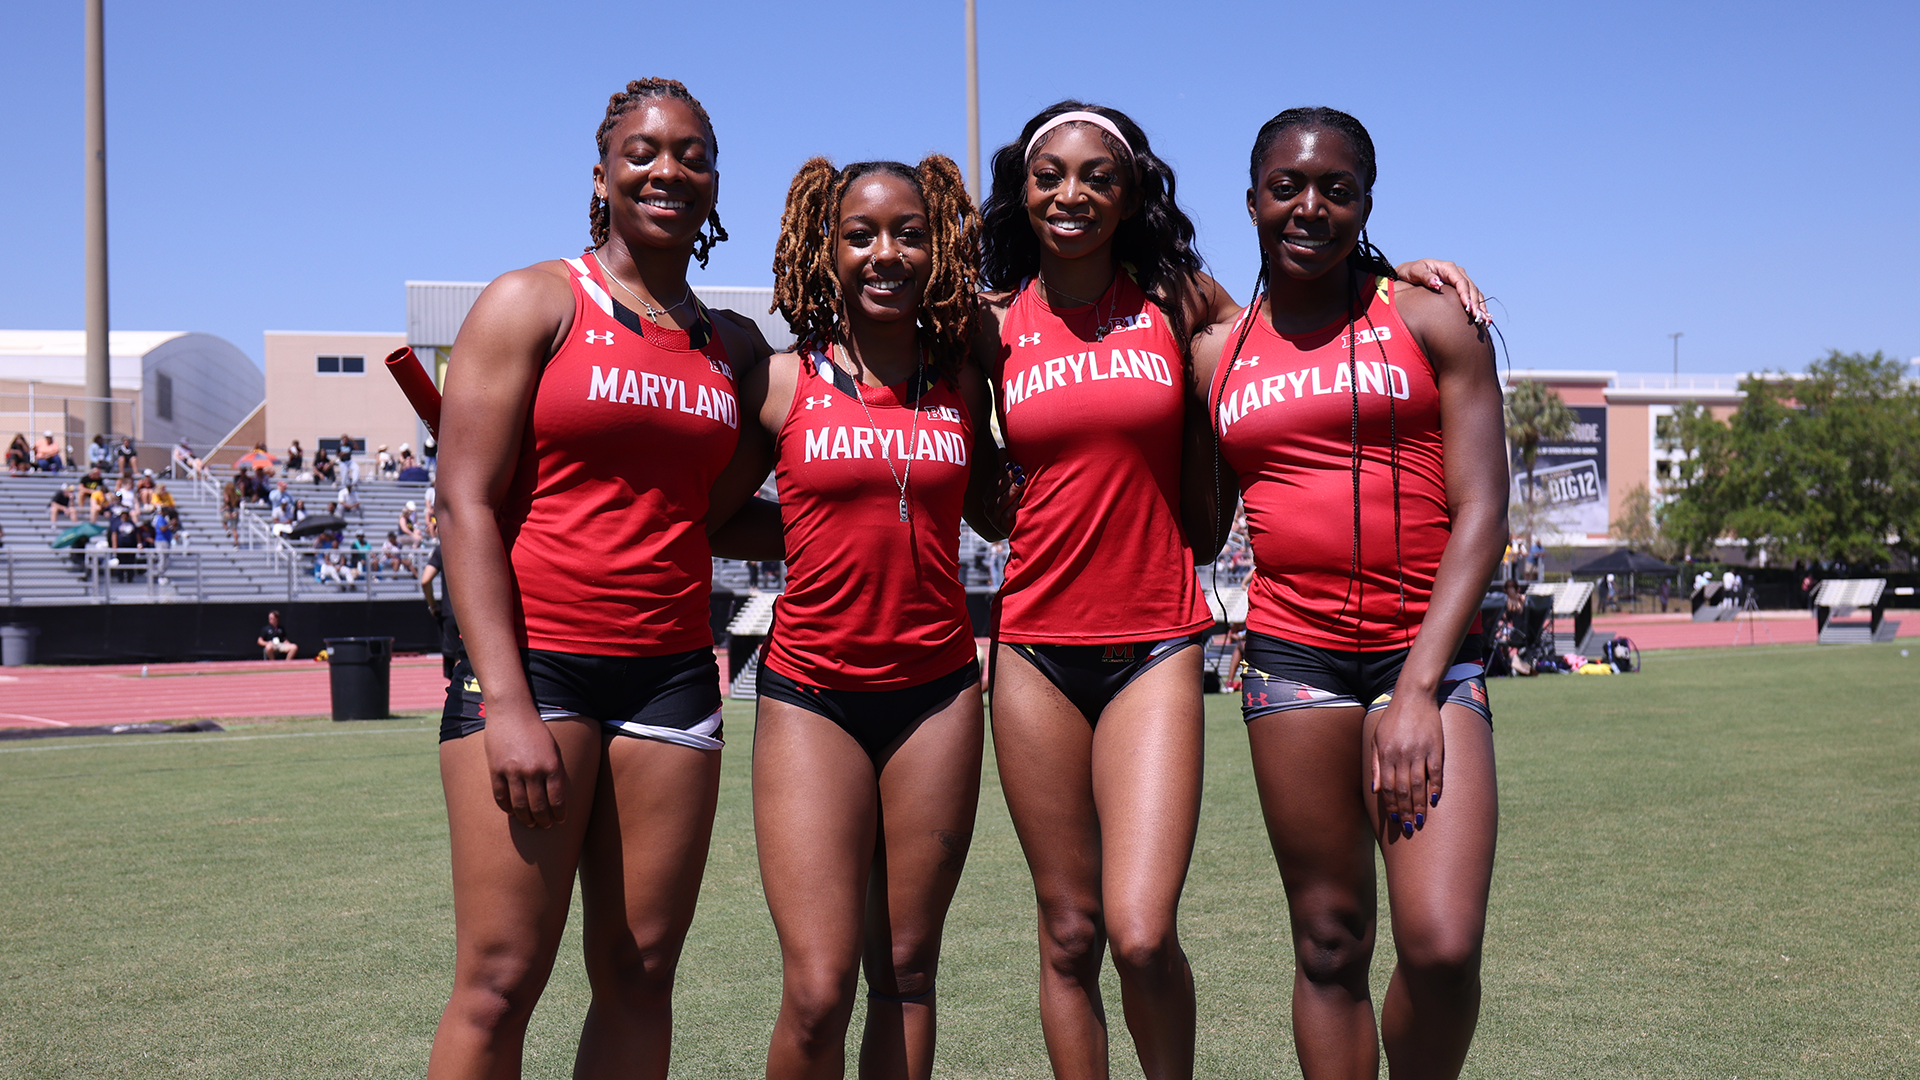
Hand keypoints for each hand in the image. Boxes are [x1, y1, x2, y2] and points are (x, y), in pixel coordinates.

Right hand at [483, 710, 567, 828]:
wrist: (512, 712)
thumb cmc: (536, 731)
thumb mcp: (553, 749)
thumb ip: (555, 772)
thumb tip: (556, 796)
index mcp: (551, 765)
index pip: (557, 799)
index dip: (559, 814)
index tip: (560, 821)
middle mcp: (533, 771)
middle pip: (538, 806)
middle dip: (543, 820)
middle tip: (545, 826)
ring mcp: (513, 771)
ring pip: (519, 805)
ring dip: (526, 819)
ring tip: (530, 823)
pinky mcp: (496, 770)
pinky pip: (501, 797)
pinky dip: (507, 808)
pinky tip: (512, 812)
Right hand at [988, 460, 1026, 536]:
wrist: (1025, 527)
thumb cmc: (1017, 502)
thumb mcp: (1011, 484)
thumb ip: (1005, 469)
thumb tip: (1002, 449)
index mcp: (989, 494)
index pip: (994, 480)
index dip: (1003, 471)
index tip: (1014, 462)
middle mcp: (988, 506)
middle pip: (997, 490)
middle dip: (1008, 479)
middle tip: (1020, 469)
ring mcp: (994, 518)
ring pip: (1000, 502)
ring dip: (1012, 491)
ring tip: (1022, 481)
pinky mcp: (1001, 528)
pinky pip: (1006, 516)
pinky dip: (1014, 507)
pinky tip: (1022, 499)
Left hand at [1370, 689, 1444, 838]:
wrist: (1414, 697)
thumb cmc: (1393, 719)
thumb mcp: (1377, 739)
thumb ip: (1375, 764)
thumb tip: (1375, 790)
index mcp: (1386, 754)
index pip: (1387, 787)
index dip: (1391, 805)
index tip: (1396, 820)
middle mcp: (1401, 755)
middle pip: (1402, 790)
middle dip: (1405, 811)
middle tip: (1410, 828)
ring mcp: (1419, 752)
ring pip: (1418, 785)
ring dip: (1419, 805)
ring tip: (1421, 821)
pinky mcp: (1435, 747)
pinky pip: (1435, 772)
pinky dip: (1435, 787)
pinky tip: (1434, 800)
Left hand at [1394, 259, 1488, 326]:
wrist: (1408, 273)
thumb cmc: (1410, 272)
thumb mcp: (1414, 272)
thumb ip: (1425, 277)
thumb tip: (1436, 282)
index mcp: (1447, 268)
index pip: (1461, 281)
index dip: (1465, 294)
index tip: (1468, 307)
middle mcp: (1456, 273)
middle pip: (1471, 288)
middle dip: (1475, 303)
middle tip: (1478, 317)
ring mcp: (1459, 280)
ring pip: (1474, 293)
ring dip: (1480, 306)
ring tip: (1484, 320)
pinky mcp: (1459, 288)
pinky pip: (1472, 297)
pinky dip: (1479, 306)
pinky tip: (1483, 317)